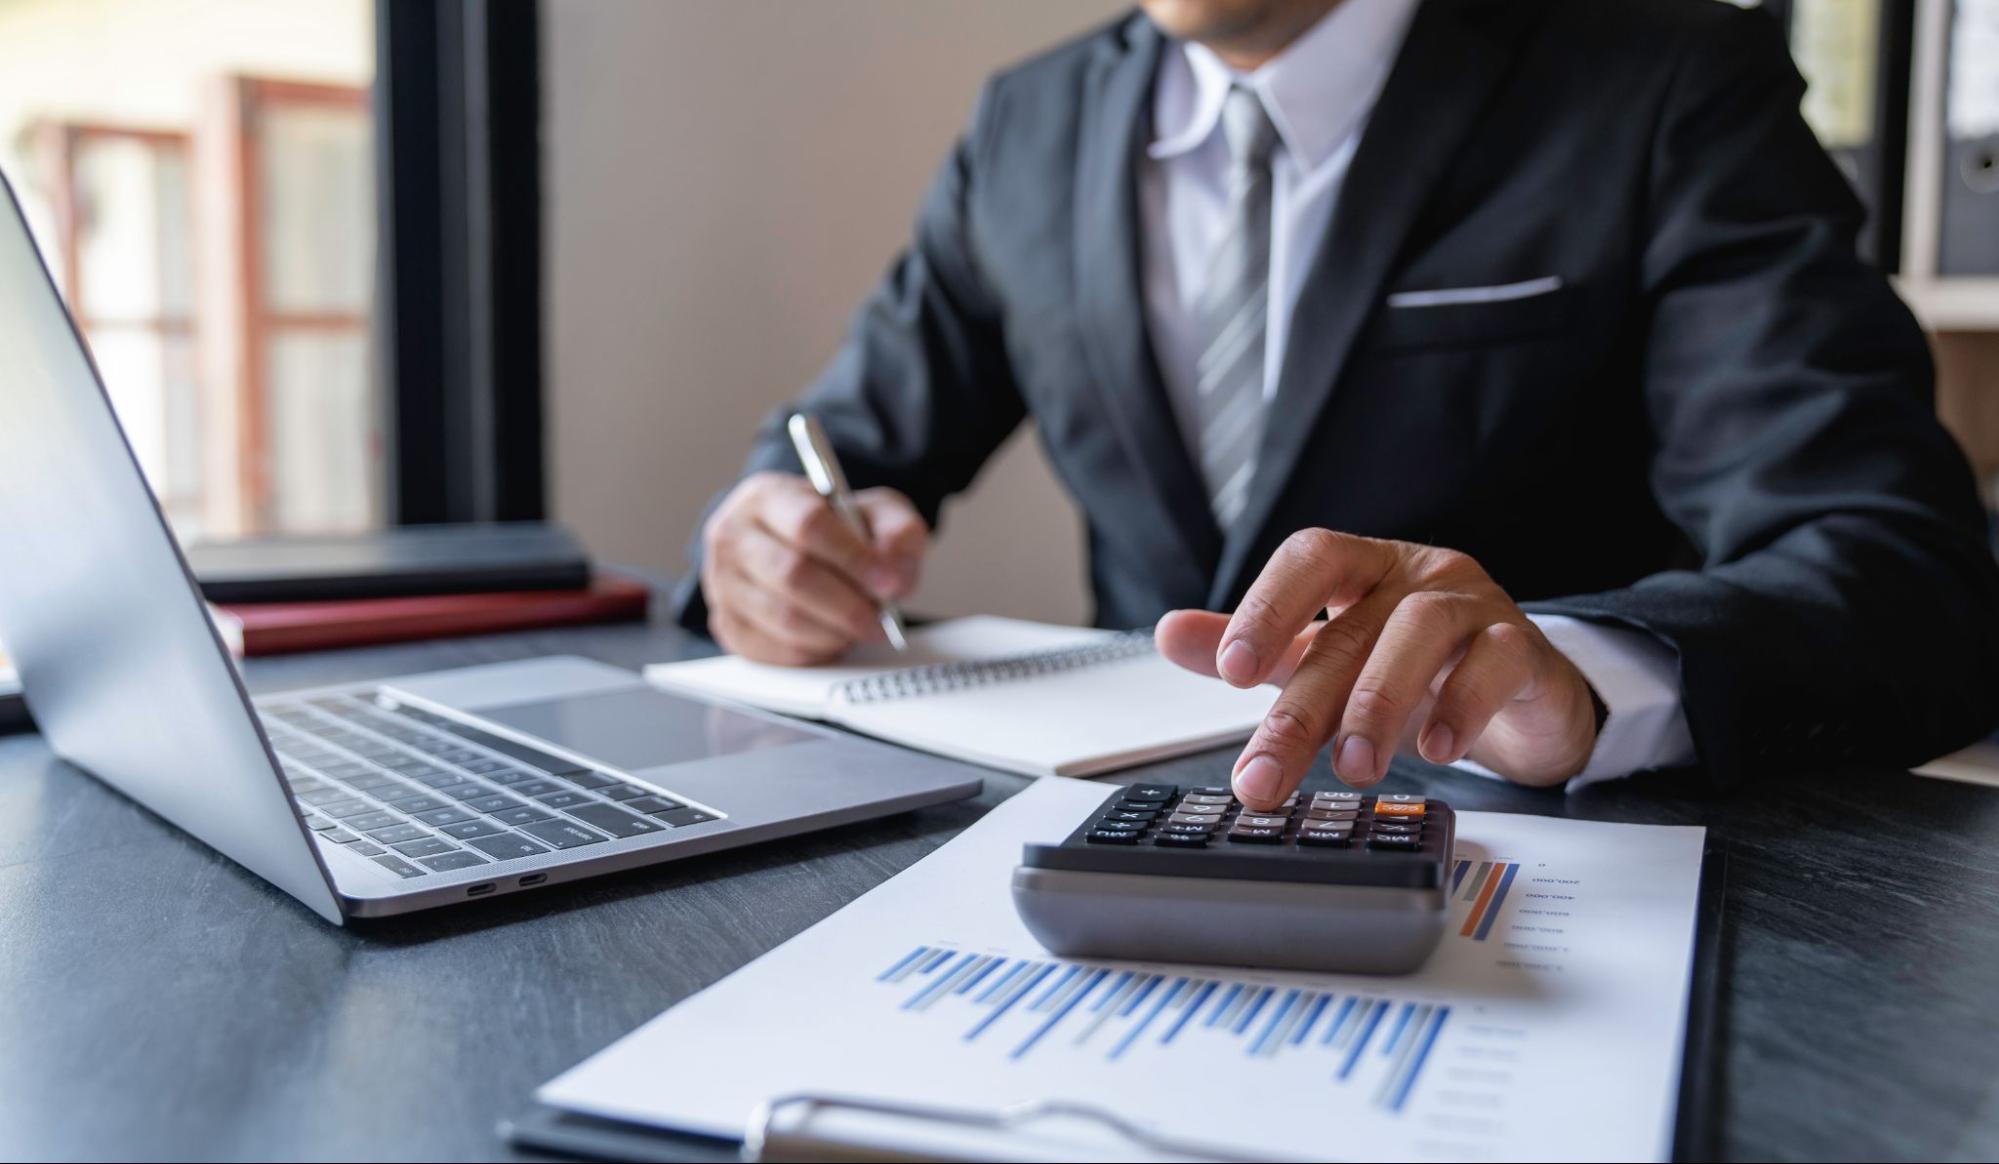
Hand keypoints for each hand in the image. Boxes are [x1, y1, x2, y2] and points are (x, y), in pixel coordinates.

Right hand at [700, 472, 925, 664]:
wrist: (795, 546)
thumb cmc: (834, 528)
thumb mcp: (875, 512)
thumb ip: (897, 532)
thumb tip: (894, 575)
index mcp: (768, 496)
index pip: (808, 525)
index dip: (854, 558)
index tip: (888, 583)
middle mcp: (733, 535)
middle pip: (792, 575)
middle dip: (848, 605)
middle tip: (881, 619)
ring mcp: (722, 582)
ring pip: (783, 619)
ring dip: (834, 632)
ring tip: (860, 628)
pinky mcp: (727, 624)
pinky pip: (773, 650)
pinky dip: (813, 652)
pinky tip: (833, 639)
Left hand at [1156, 530, 1599, 808]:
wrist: (1522, 690)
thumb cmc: (1416, 667)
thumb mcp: (1327, 656)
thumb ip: (1257, 648)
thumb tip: (1169, 634)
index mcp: (1363, 568)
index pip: (1310, 557)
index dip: (1268, 606)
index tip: (1229, 672)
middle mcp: (1417, 575)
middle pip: (1351, 627)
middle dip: (1303, 708)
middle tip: (1266, 774)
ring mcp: (1475, 604)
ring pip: (1422, 630)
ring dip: (1379, 701)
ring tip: (1355, 765)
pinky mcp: (1524, 646)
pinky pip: (1497, 660)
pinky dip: (1463, 704)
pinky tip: (1435, 749)